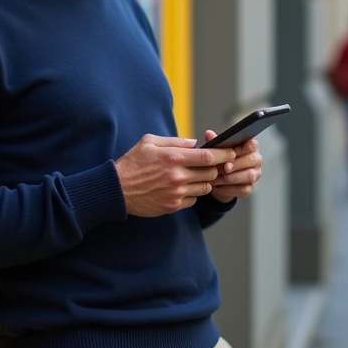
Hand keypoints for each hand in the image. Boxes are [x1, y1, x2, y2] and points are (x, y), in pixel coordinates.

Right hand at [116, 135, 237, 216]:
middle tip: (212, 165)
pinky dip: (193, 194)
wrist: (116, 190)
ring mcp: (176, 193)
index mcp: (173, 157)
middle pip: (211, 173)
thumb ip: (175, 141)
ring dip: (205, 182)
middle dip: (215, 168)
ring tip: (196, 176)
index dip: (223, 154)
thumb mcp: (149, 142)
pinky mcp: (173, 206)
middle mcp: (177, 176)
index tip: (230, 152)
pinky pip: (193, 200)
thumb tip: (195, 142)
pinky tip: (184, 188)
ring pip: (205, 188)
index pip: (208, 156)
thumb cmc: (132, 163)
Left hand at [204, 132, 262, 202]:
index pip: (252, 145)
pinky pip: (243, 189)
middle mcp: (255, 159)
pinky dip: (229, 188)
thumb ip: (215, 141)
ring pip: (249, 176)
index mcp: (250, 146)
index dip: (241, 150)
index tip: (229, 154)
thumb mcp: (216, 150)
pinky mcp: (249, 187)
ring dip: (232, 178)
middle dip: (236, 165)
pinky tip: (219, 186)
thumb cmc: (220, 160)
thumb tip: (209, 133)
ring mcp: (255, 174)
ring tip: (218, 178)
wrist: (217, 180)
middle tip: (223, 168)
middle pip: (252, 160)